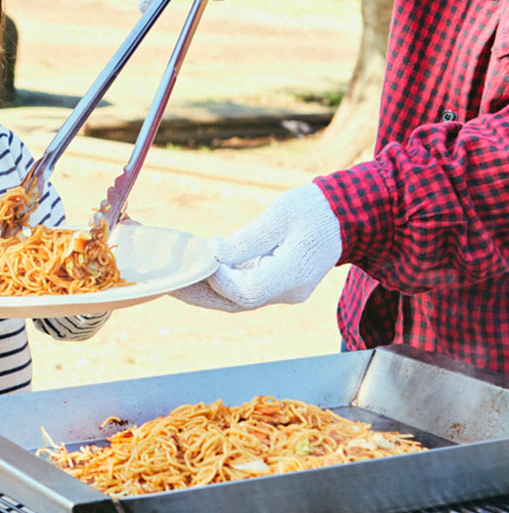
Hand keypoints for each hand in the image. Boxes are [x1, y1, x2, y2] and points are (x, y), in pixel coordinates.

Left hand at [171, 184, 341, 311]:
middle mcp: (289, 291)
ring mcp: (284, 293)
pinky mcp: (277, 287)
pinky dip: (218, 285)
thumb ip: (246, 239)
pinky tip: (195, 275)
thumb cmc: (315, 210)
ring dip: (204, 292)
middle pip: (236, 303)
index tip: (203, 258)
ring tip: (173, 280)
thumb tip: (212, 254)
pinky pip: (243, 293)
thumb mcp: (279, 215)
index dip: (219, 280)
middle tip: (168, 282)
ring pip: (237, 301)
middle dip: (200, 293)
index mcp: (295, 273)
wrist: (345, 217)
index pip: (248, 291)